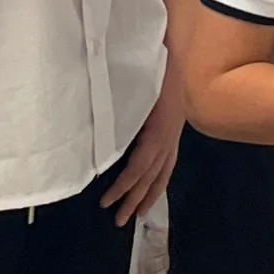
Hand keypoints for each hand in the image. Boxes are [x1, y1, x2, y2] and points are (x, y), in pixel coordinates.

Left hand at [101, 62, 183, 225]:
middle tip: (119, 221)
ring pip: (163, 172)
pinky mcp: (175, 131)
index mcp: (157, 131)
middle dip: (135, 200)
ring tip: (139, 215)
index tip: (105, 203)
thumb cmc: (151, 70)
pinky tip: (155, 187)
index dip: (122, 187)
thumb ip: (120, 114)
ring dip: (150, 195)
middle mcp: (167, 137)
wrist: (175, 52)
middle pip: (151, 176)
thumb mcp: (134, 92)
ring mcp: (174, 135)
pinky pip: (169, 162)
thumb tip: (98, 137)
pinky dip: (161, 179)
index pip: (138, 168)